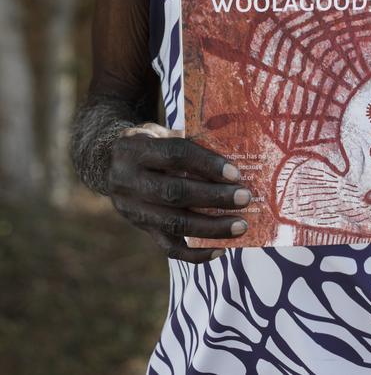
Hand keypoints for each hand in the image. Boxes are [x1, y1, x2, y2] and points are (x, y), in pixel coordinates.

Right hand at [107, 123, 249, 262]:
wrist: (111, 163)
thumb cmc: (150, 143)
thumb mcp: (162, 132)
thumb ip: (190, 142)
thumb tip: (233, 156)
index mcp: (135, 148)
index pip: (175, 155)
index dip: (206, 163)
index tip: (235, 173)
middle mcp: (129, 180)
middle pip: (175, 193)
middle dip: (214, 197)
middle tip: (244, 198)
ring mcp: (133, 209)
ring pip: (174, 223)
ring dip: (211, 227)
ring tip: (240, 225)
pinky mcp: (141, 228)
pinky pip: (169, 247)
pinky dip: (196, 253)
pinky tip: (221, 250)